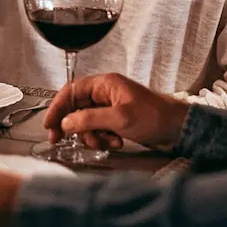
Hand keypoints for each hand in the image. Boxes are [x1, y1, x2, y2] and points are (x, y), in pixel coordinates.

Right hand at [44, 73, 190, 150]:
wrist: (178, 127)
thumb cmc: (154, 116)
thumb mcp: (119, 118)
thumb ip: (90, 119)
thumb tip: (67, 122)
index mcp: (104, 84)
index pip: (71, 91)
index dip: (57, 107)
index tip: (48, 124)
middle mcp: (104, 92)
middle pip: (76, 108)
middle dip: (73, 126)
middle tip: (62, 140)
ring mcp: (110, 106)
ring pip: (86, 121)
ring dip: (92, 135)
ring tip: (107, 142)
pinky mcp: (116, 119)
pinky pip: (99, 128)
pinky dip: (103, 137)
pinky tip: (116, 141)